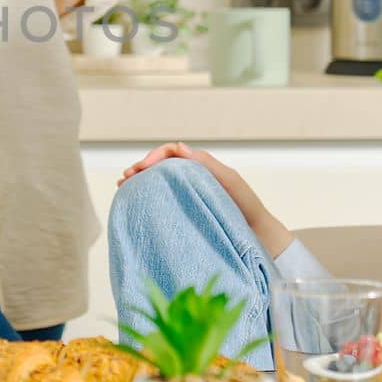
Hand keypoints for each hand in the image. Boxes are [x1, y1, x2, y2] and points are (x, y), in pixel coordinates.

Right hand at [117, 142, 293, 256]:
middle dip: (142, 168)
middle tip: (125, 178)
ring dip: (142, 181)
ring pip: (161, 181)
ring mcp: (190, 193)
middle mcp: (194, 176)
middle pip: (162, 165)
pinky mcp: (188, 209)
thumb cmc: (247, 207)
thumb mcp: (229, 182)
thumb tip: (179, 147)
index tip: (142, 168)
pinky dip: (150, 195)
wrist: (258, 235)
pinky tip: (138, 201)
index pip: (172, 152)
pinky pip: (166, 197)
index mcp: (202, 166)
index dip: (154, 156)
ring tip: (124, 188)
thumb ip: (206, 164)